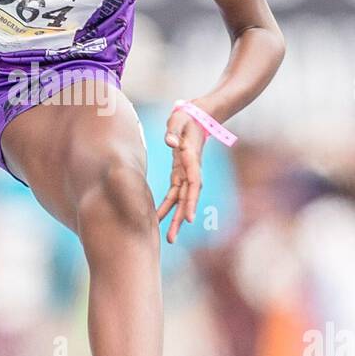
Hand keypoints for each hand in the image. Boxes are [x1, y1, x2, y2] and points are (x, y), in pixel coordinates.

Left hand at [156, 103, 208, 243]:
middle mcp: (191, 170)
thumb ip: (174, 130)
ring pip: (180, 200)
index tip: (188, 219)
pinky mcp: (179, 173)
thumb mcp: (179, 119)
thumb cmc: (187, 116)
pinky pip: (173, 193)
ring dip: (173, 218)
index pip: (193, 184)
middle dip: (179, 219)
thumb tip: (170, 143)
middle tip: (171, 238)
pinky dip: (167, 206)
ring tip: (168, 238)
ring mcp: (186, 173)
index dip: (190, 202)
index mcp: (192, 160)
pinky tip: (158, 218)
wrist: (196, 116)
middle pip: (187, 198)